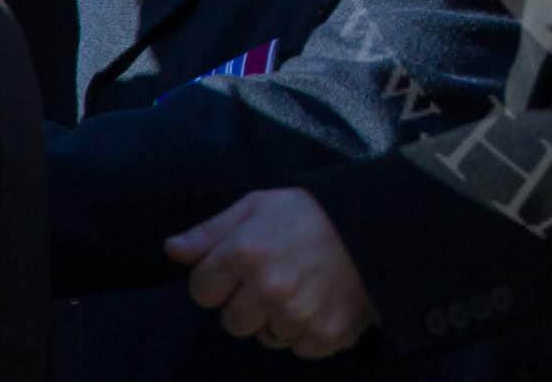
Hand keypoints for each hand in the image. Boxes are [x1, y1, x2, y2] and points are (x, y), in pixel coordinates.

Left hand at [165, 189, 376, 358]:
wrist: (380, 223)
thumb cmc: (313, 211)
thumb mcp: (259, 205)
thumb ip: (211, 231)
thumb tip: (171, 250)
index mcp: (247, 252)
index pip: (201, 290)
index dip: (220, 277)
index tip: (243, 265)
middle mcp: (270, 288)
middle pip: (232, 322)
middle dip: (248, 302)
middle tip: (278, 276)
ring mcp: (299, 315)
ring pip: (267, 336)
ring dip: (279, 318)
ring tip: (305, 285)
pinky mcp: (327, 334)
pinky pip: (299, 347)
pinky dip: (308, 330)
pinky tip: (323, 300)